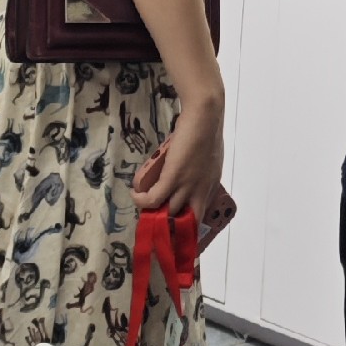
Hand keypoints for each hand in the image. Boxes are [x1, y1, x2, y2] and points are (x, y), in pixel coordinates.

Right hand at [131, 90, 226, 221]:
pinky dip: (141, 200)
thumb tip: (186, 179)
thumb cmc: (206, 132)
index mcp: (210, 188)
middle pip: (185, 223)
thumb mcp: (208, 161)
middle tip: (153, 223)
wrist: (205, 115)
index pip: (200, 219)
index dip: (185, 228)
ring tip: (141, 204)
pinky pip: (154, 199)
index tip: (173, 229)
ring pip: (167, 213)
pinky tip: (136, 195)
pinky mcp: (173, 177)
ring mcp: (187, 185)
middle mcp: (200, 191)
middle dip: (170, 229)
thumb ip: (199, 174)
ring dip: (151, 212)